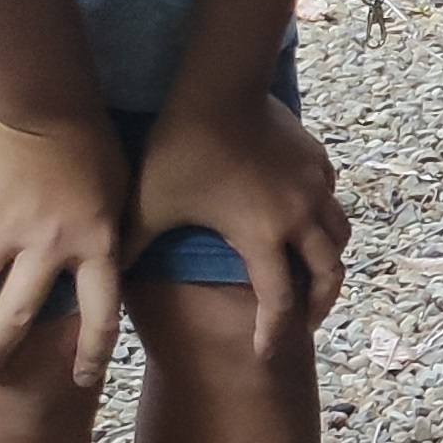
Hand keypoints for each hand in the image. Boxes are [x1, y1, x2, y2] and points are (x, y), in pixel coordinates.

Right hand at [0, 107, 135, 386]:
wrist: (49, 101)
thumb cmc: (93, 147)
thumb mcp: (120, 200)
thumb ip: (109, 237)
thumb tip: (111, 267)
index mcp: (94, 246)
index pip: (100, 315)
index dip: (92, 353)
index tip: (83, 379)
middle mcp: (48, 247)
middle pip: (19, 315)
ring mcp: (2, 226)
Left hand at [131, 88, 349, 356]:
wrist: (217, 88)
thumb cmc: (180, 149)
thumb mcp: (149, 204)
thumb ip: (131, 244)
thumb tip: (103, 278)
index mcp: (261, 237)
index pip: (278, 301)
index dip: (274, 333)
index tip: (266, 354)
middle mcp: (298, 219)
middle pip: (327, 274)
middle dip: (319, 304)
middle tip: (306, 322)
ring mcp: (313, 188)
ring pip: (338, 236)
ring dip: (329, 262)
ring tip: (317, 273)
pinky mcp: (317, 160)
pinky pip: (331, 199)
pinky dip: (324, 218)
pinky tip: (309, 217)